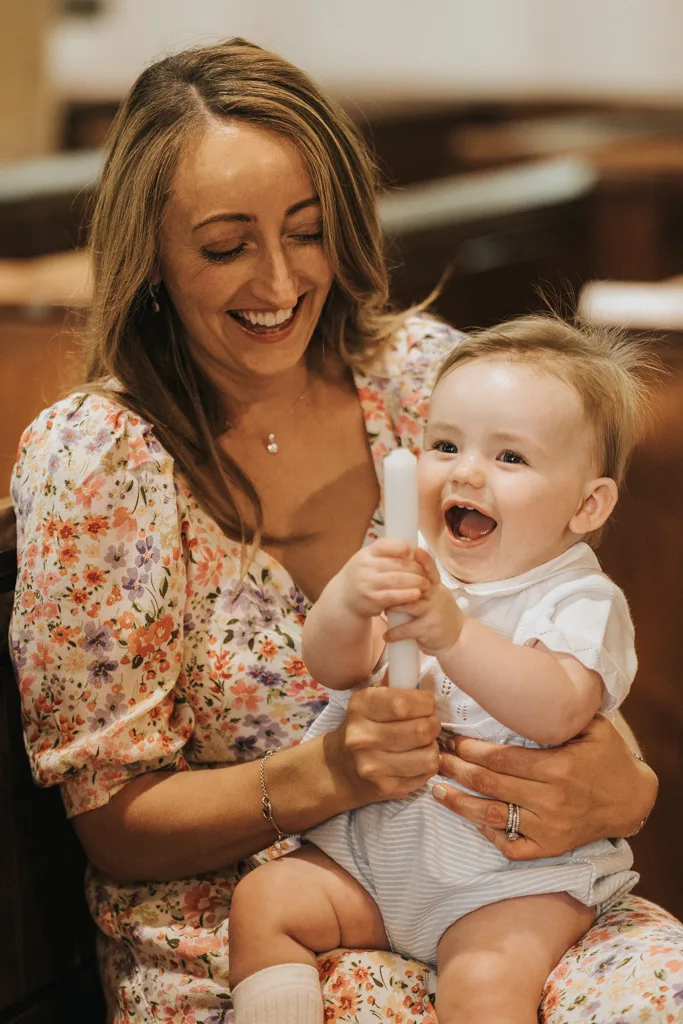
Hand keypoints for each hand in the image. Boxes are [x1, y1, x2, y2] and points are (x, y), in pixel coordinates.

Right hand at [325, 684, 440, 804]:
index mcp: (360, 708)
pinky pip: (425, 774)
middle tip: (430, 722)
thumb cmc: (364, 726)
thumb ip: (395, 685)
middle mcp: (362, 738)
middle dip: (434, 723)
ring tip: (424, 741)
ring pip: (428, 755)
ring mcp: (373, 766)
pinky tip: (417, 758)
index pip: (403, 703)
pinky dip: (428, 764)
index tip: (428, 703)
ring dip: (433, 746)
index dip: (425, 702)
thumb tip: (419, 668)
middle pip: (420, 730)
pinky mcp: (386, 788)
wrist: (339, 768)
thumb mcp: (370, 701)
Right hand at [337, 538, 428, 618]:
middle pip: (396, 564)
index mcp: (367, 553)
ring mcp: (368, 583)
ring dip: (415, 582)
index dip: (402, 548)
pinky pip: (393, 596)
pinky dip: (407, 595)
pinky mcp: (372, 600)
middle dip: (416, 568)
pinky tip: (417, 594)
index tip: (414, 553)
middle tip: (427, 573)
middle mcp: (365, 566)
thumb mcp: (369, 559)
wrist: (344, 598)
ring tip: (426, 584)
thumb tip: (414, 549)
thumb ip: (387, 553)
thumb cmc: (363, 575)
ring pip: (396, 580)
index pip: (385, 545)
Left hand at [383, 547, 463, 655]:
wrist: (458, 637)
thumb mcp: (438, 595)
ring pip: (407, 605)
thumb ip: (425, 583)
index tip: (414, 550)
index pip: (430, 569)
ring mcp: (432, 612)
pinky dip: (394, 633)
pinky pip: (406, 629)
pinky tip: (387, 635)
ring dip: (392, 608)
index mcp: (437, 587)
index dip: (423, 559)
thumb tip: (405, 568)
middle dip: (397, 587)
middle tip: (381, 588)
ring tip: (383, 611)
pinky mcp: (428, 628)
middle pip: (415, 585)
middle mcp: (436, 596)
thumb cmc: (442, 614)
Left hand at [432, 715, 657, 859]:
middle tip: (435, 757)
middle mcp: (551, 800)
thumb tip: (527, 688)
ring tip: (437, 789)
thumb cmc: (607, 756)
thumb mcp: (592, 726)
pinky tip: (472, 819)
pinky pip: (512, 847)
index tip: (451, 740)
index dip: (471, 750)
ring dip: (460, 803)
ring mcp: (549, 828)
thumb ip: (560, 713)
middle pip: (490, 784)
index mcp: (558, 768)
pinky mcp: (550, 848)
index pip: (502, 759)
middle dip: (457, 769)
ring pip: (493, 816)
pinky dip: (489, 835)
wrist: (631, 800)